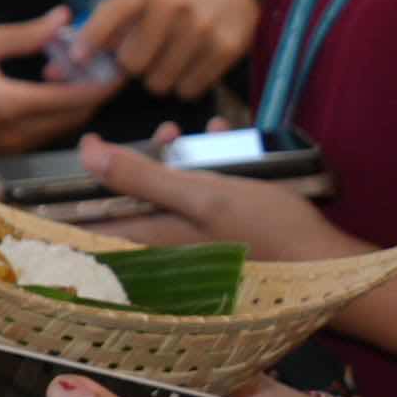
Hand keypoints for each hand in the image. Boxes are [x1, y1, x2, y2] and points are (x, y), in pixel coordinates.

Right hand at [0, 14, 121, 149]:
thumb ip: (26, 34)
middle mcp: (14, 133)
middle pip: (73, 117)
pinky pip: (43, 133)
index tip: (119, 68)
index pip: (73, 99)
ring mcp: (9, 146)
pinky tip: (46, 87)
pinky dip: (54, 111)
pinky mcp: (3, 150)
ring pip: (60, 127)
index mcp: (10, 105)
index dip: (102, 84)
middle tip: (104, 65)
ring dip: (73, 102)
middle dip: (93, 91)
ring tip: (72, 69)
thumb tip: (62, 20)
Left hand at [68, 0, 256, 101]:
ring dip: (158, 78)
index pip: (110, 16)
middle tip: (146, 53)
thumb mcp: (137, 5)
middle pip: (132, 63)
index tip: (79, 58)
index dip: (91, 40)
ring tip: (169, 57)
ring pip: (158, 82)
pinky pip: (186, 90)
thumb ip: (97, 34)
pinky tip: (190, 64)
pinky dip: (184, 85)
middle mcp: (173, 6)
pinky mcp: (224, 49)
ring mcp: (201, 28)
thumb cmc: (171, 7)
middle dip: (133, 66)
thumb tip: (54, 72)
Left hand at [85, 134, 366, 274]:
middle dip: (140, 163)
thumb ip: (144, 177)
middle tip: (162, 135)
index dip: (73, 201)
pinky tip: (227, 142)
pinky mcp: (224, 236)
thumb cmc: (266, 231)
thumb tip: (88, 154)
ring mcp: (196, 244)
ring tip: (193, 132)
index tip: (70, 170)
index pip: (93, 230)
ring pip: (169, 196)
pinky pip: (203, 198)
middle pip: (133, 204)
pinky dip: (210, 170)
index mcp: (154, 243)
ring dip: (178, 159)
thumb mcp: (203, 196)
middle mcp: (168, 248)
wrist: (326, 263)